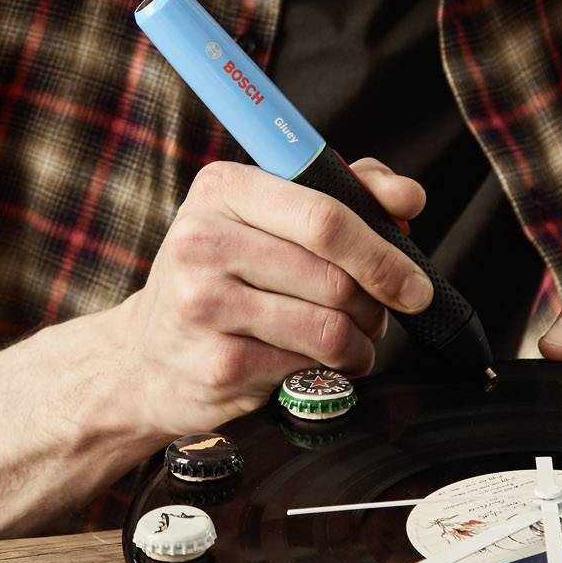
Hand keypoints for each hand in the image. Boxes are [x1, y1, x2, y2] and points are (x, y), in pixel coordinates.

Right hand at [109, 156, 430, 441]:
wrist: (147, 356)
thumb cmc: (223, 277)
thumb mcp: (266, 218)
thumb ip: (343, 193)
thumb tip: (407, 197)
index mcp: (222, 188)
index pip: (326, 216)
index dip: (383, 253)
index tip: (414, 283)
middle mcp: (202, 241)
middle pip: (335, 279)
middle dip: (376, 306)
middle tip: (379, 316)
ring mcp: (204, 305)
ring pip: (329, 329)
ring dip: (359, 345)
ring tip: (351, 344)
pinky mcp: (217, 365)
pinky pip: (307, 369)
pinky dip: (328, 374)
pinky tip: (315, 367)